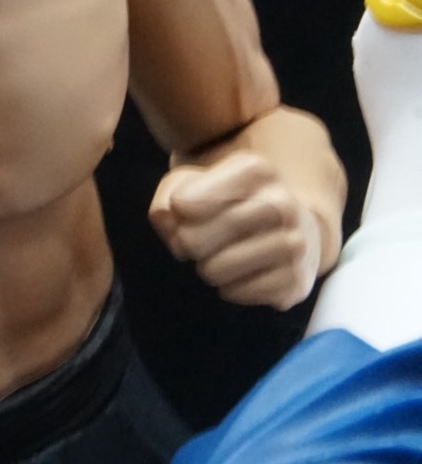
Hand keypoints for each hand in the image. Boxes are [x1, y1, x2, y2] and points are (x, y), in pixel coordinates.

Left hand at [149, 151, 323, 308]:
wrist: (295, 229)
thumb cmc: (232, 203)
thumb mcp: (197, 184)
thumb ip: (169, 194)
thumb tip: (166, 217)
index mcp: (256, 170)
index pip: (186, 202)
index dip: (177, 211)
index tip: (186, 208)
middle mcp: (281, 203)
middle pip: (193, 240)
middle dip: (186, 244)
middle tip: (200, 240)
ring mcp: (295, 244)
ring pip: (214, 271)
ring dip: (208, 267)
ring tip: (226, 254)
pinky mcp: (296, 281)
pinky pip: (235, 293)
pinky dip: (230, 287)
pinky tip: (247, 271)